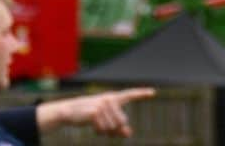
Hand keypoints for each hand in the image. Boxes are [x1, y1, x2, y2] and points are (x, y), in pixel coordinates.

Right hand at [37, 88, 155, 137]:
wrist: (71, 112)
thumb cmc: (90, 116)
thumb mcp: (105, 122)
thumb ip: (119, 128)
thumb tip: (129, 133)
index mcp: (113, 98)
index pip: (130, 94)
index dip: (142, 94)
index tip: (154, 92)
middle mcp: (110, 98)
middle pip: (122, 122)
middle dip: (113, 129)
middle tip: (102, 125)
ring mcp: (103, 104)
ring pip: (113, 128)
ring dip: (104, 131)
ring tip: (95, 123)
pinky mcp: (96, 111)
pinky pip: (103, 129)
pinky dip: (98, 131)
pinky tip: (91, 124)